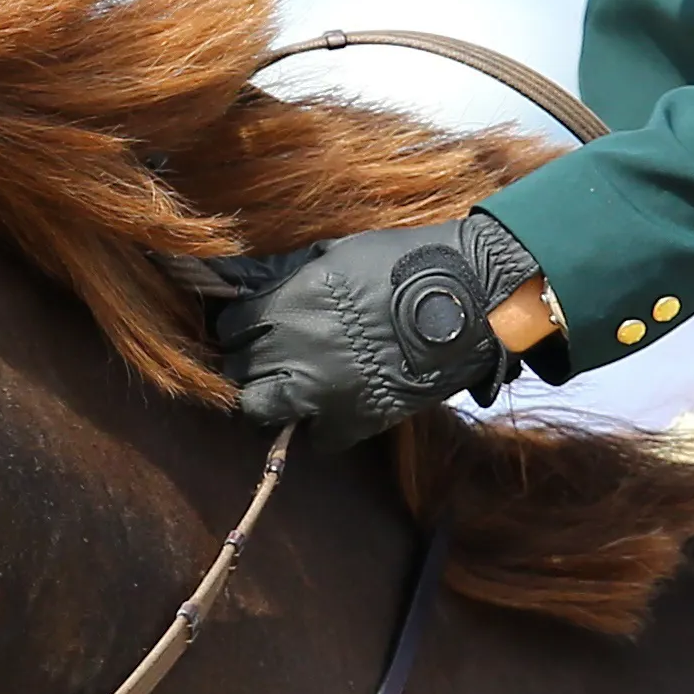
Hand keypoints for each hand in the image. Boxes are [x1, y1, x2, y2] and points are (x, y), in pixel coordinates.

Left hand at [207, 213, 549, 450]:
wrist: (464, 298)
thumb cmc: (401, 263)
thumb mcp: (333, 254)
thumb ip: (278, 273)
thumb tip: (229, 279)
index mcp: (285, 303)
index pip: (228, 327)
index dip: (240, 328)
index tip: (255, 328)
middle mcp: (291, 349)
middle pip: (238, 369)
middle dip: (252, 362)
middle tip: (276, 357)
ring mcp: (320, 390)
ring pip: (259, 410)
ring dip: (271, 400)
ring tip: (294, 388)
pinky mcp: (353, 421)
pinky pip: (317, 439)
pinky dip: (324, 428)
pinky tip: (337, 408)